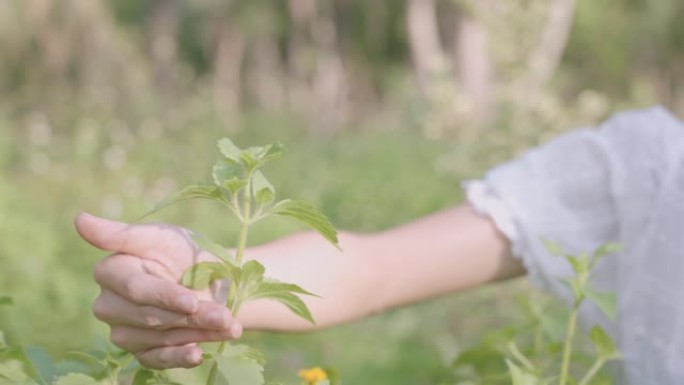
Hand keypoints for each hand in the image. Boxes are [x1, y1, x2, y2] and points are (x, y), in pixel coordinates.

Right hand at [74, 213, 242, 368]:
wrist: (209, 278)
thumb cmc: (181, 253)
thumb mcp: (161, 237)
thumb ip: (122, 233)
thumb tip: (79, 219)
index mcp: (111, 272)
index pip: (135, 290)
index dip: (165, 296)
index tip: (191, 300)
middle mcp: (109, 305)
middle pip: (149, 317)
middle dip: (190, 315)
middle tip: (223, 314)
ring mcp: (123, 331)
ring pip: (159, 337)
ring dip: (196, 333)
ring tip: (228, 325)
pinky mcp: (140, 351)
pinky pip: (156, 360)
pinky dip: (179, 358)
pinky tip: (197, 354)